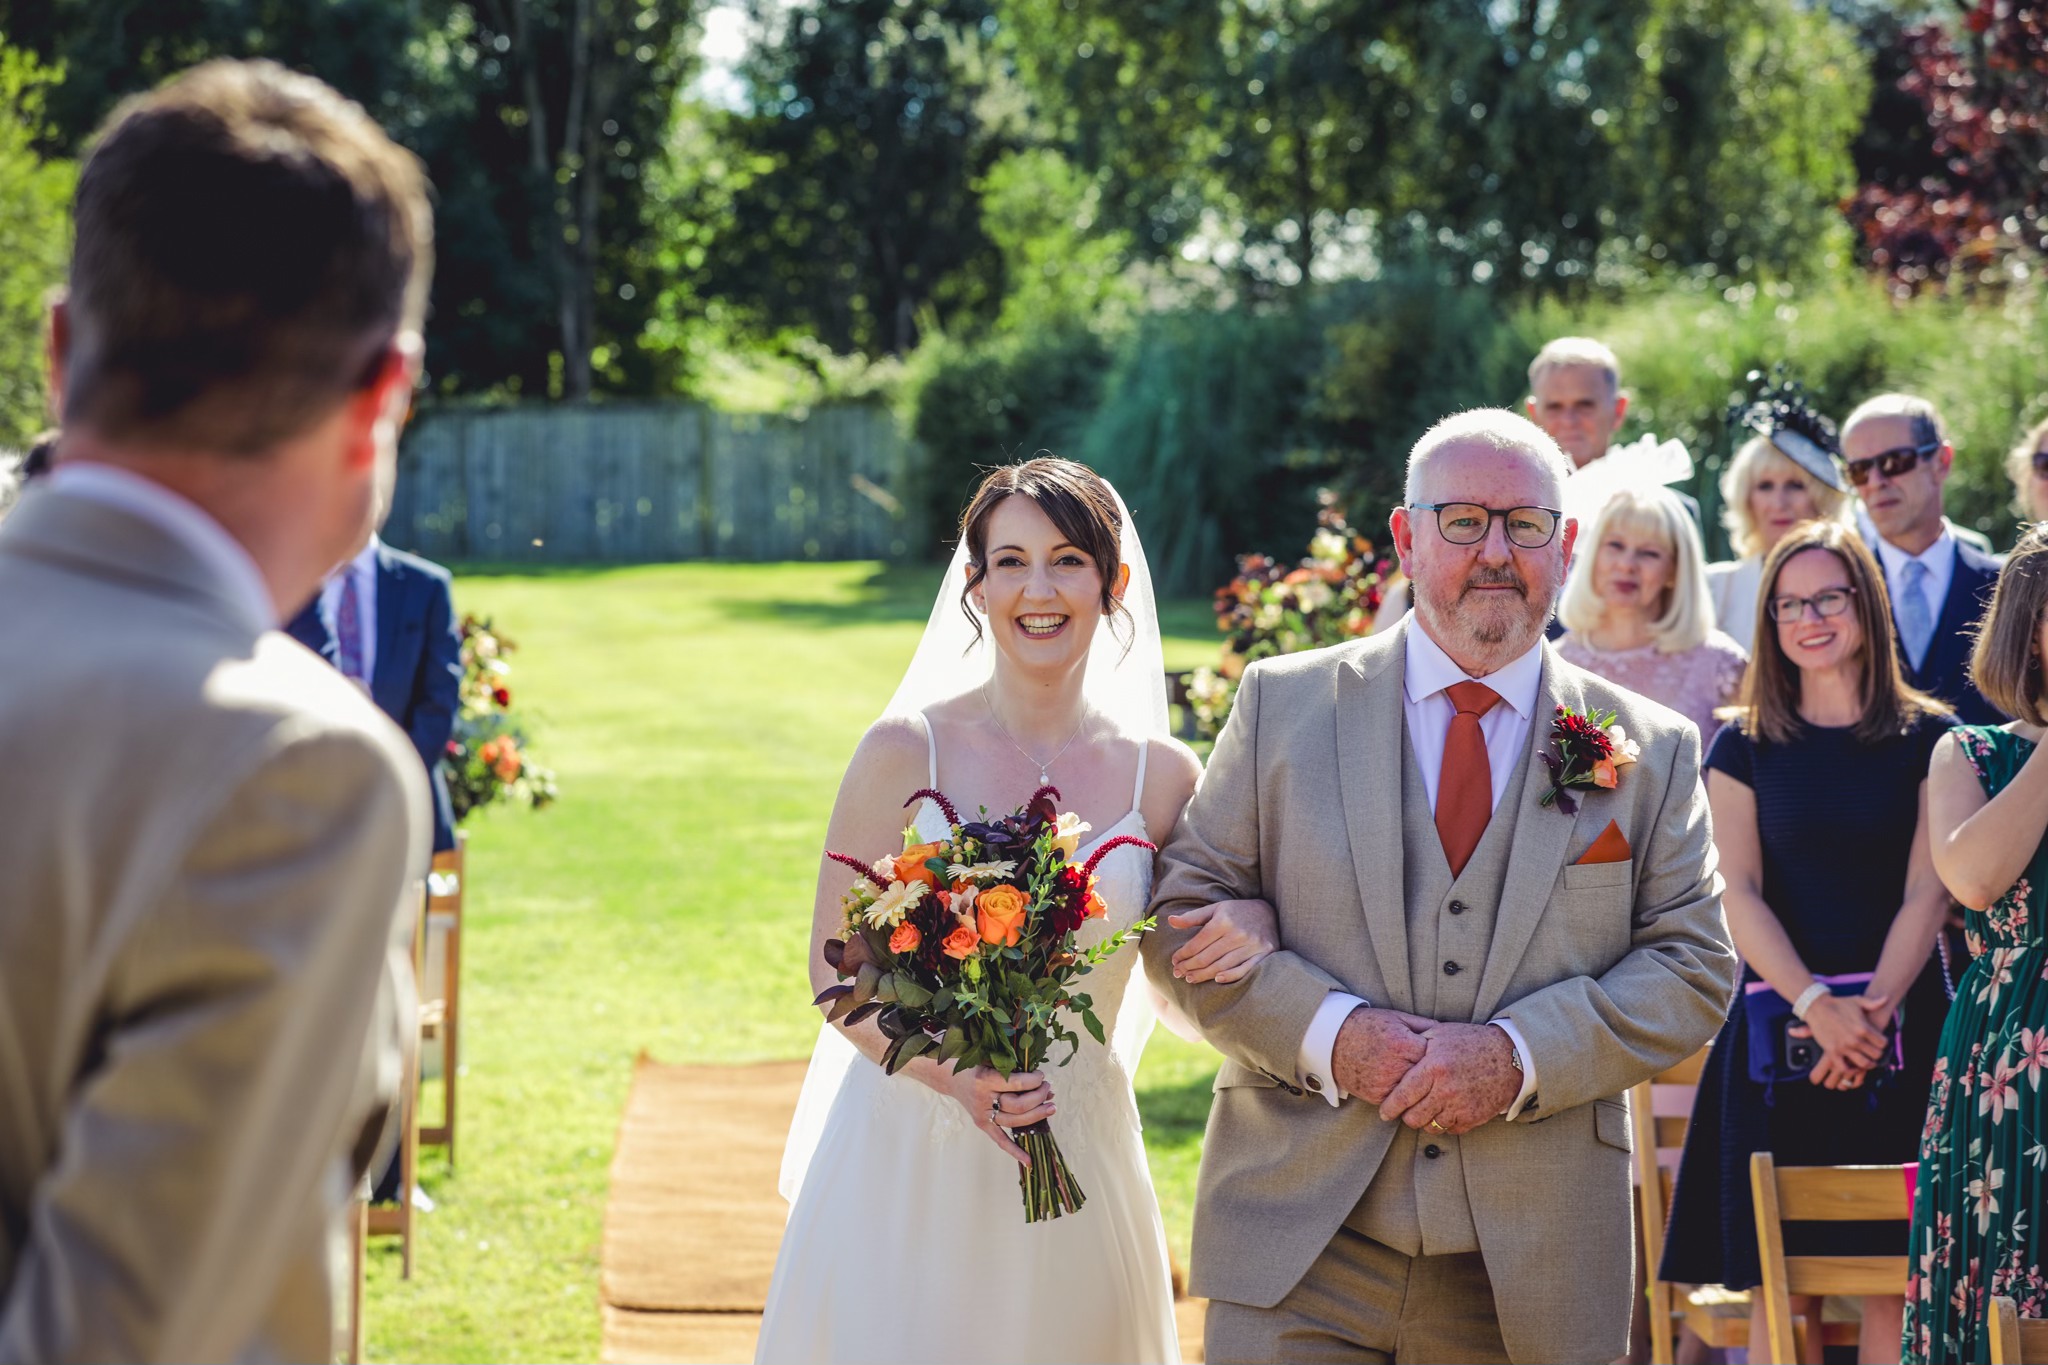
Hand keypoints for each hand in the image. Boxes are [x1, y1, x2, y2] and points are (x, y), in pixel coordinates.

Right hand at [939, 1065, 1054, 1167]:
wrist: (950, 1076)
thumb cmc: (974, 1062)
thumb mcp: (991, 1058)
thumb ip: (1013, 1068)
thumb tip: (1041, 1081)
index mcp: (985, 1079)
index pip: (1017, 1084)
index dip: (1034, 1080)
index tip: (1041, 1076)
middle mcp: (983, 1099)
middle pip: (1019, 1105)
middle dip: (1038, 1097)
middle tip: (1048, 1089)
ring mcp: (982, 1114)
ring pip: (1015, 1122)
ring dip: (1037, 1115)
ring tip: (1051, 1107)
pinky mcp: (981, 1124)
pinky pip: (1000, 1140)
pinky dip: (1014, 1150)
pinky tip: (1029, 1160)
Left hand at [1167, 898, 1278, 983]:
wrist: (1269, 912)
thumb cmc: (1237, 912)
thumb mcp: (1215, 909)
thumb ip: (1192, 917)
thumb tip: (1170, 921)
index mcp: (1223, 921)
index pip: (1197, 943)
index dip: (1183, 953)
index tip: (1174, 960)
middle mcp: (1237, 934)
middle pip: (1207, 957)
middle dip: (1189, 966)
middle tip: (1178, 973)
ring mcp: (1251, 945)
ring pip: (1222, 965)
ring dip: (1203, 975)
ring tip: (1190, 978)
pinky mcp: (1264, 954)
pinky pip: (1244, 970)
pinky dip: (1230, 976)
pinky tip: (1216, 979)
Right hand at [1330, 1006, 1434, 1104]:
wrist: (1332, 1041)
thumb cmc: (1366, 1026)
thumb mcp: (1395, 1018)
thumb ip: (1423, 1025)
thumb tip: (1446, 1032)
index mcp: (1402, 1044)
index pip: (1434, 1056)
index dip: (1440, 1056)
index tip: (1443, 1057)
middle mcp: (1395, 1066)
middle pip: (1428, 1077)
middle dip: (1435, 1076)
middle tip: (1444, 1076)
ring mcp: (1385, 1084)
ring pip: (1416, 1094)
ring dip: (1423, 1091)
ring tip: (1430, 1087)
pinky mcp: (1377, 1096)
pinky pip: (1400, 1102)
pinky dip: (1407, 1099)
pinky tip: (1412, 1093)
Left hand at [1379, 1023, 1523, 1134]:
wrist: (1510, 1056)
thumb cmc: (1472, 1042)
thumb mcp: (1440, 1034)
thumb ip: (1416, 1045)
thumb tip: (1395, 1055)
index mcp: (1434, 1068)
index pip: (1402, 1096)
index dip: (1389, 1107)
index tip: (1384, 1112)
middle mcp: (1445, 1090)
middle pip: (1413, 1118)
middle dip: (1406, 1116)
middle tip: (1405, 1111)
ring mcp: (1460, 1106)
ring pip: (1430, 1127)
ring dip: (1425, 1121)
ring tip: (1425, 1110)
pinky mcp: (1473, 1118)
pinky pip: (1450, 1130)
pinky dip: (1444, 1123)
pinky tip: (1444, 1111)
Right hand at [1793, 991, 1890, 1089]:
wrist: (1816, 1006)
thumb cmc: (1838, 1003)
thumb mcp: (1857, 1000)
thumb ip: (1873, 1002)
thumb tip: (1886, 998)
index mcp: (1864, 1028)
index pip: (1883, 1043)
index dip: (1883, 1043)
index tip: (1879, 1043)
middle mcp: (1855, 1039)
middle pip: (1876, 1055)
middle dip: (1876, 1054)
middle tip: (1872, 1052)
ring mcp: (1844, 1047)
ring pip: (1864, 1064)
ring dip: (1867, 1064)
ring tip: (1865, 1061)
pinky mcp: (1832, 1051)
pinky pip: (1844, 1068)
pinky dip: (1849, 1070)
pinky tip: (1851, 1065)